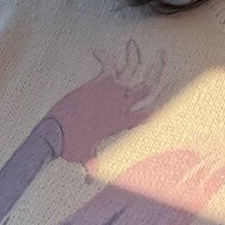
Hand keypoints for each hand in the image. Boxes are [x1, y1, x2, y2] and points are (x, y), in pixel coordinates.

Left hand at [50, 40, 165, 168]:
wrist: (54, 135)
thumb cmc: (69, 147)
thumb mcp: (84, 156)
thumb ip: (92, 166)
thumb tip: (88, 181)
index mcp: (122, 123)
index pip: (150, 112)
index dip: (163, 99)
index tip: (171, 87)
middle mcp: (120, 107)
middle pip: (148, 87)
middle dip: (157, 70)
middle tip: (161, 56)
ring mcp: (109, 93)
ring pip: (131, 70)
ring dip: (134, 55)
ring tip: (133, 43)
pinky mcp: (95, 84)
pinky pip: (106, 66)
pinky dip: (104, 56)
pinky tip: (97, 49)